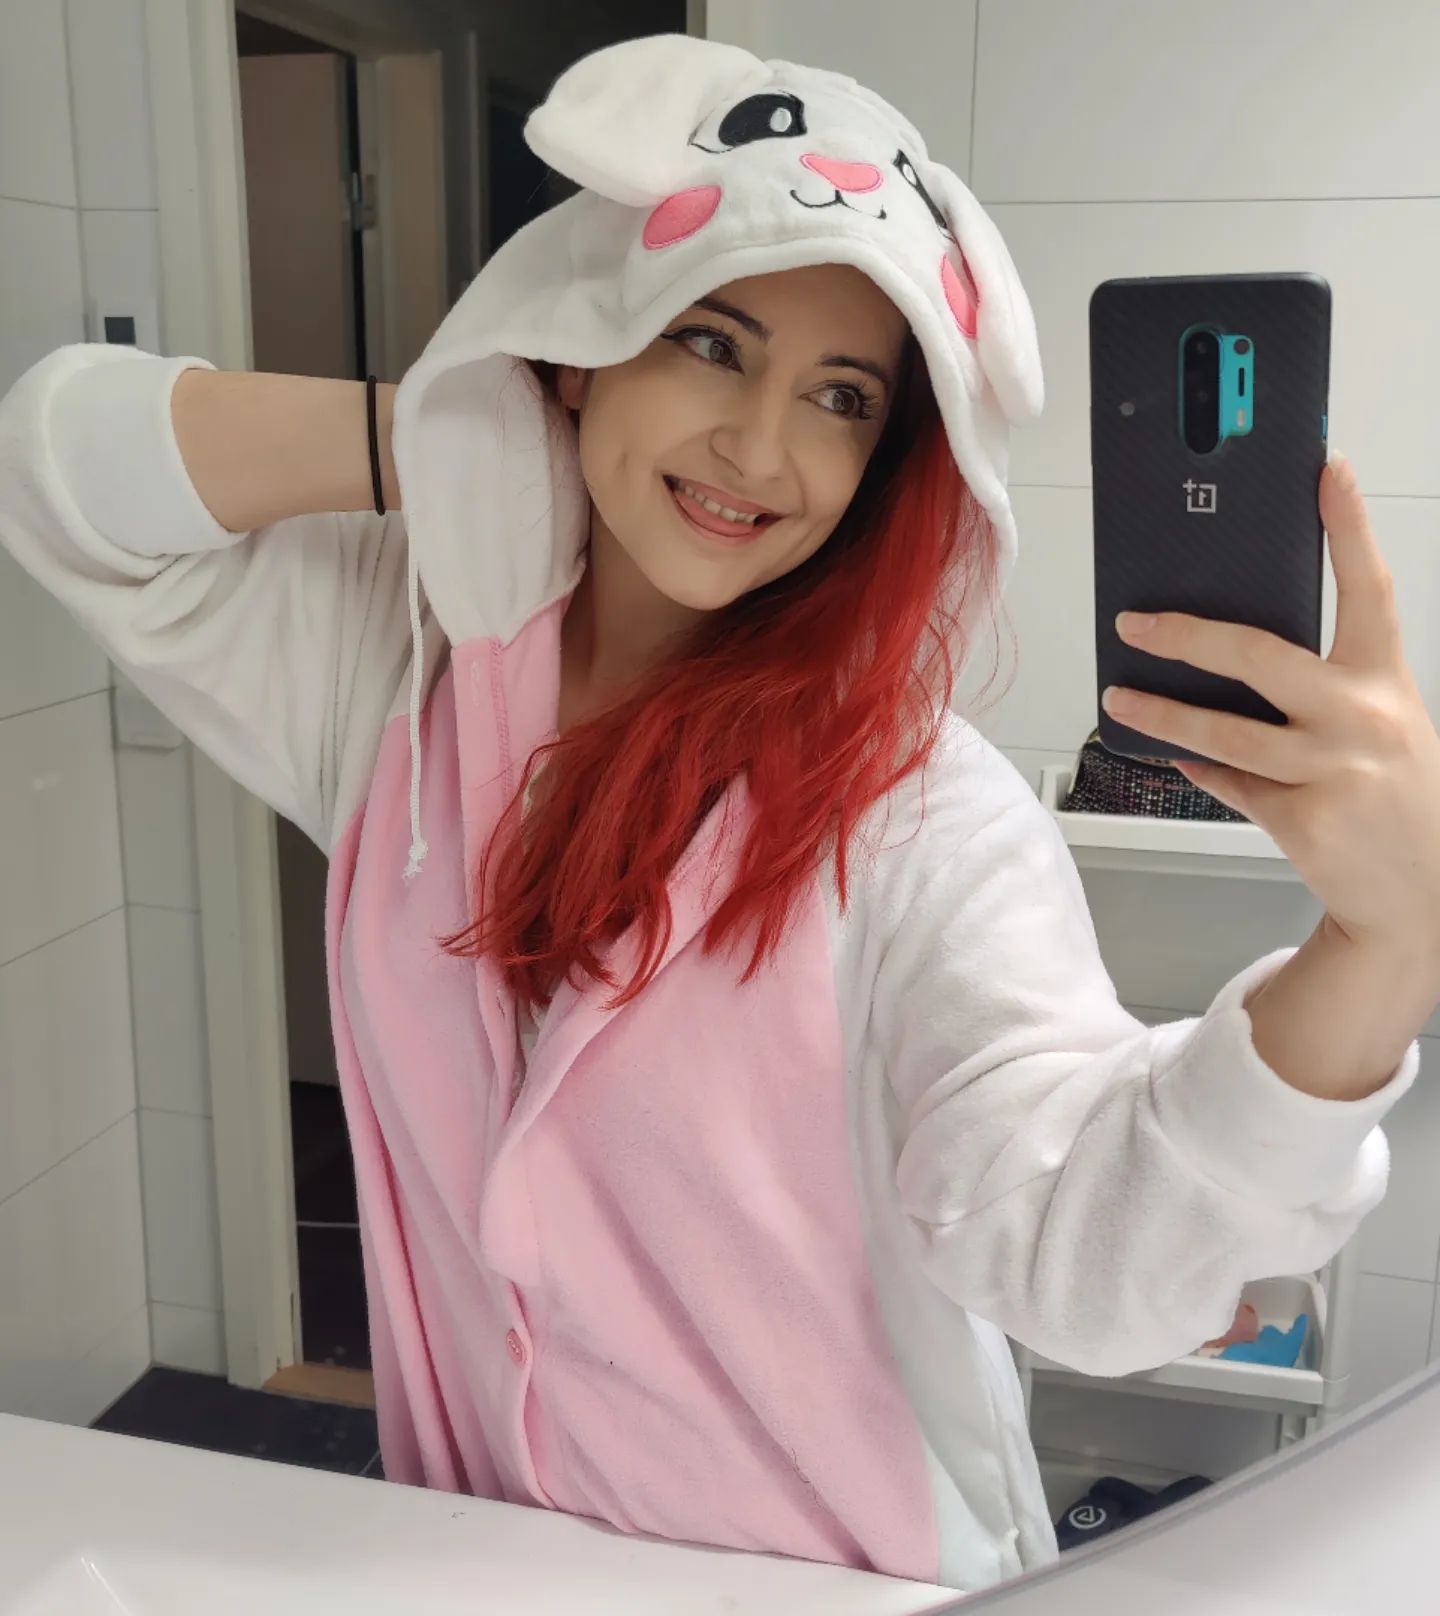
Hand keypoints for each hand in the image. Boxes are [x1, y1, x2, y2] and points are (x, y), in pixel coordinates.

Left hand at [1103, 454, 1439, 956]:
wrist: (1420, 896)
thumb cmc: (1392, 796)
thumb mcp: (1381, 726)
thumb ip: (1324, 689)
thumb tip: (1231, 654)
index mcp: (1387, 681)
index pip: (1369, 587)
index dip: (1349, 525)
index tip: (1325, 471)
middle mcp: (1364, 718)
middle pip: (1258, 656)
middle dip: (1185, 635)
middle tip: (1136, 622)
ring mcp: (1334, 771)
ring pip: (1222, 731)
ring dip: (1160, 713)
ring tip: (1120, 697)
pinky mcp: (1304, 819)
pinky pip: (1230, 782)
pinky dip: (1202, 769)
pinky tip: (1181, 757)